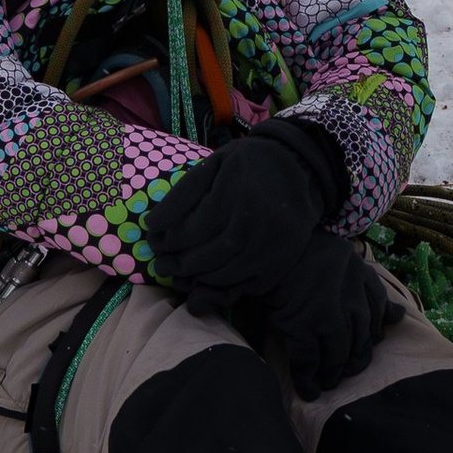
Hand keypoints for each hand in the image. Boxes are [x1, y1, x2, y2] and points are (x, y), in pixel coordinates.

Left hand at [151, 113, 348, 303]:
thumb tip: (152, 223)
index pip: (189, 231)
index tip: (153, 240)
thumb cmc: (249, 164)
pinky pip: (245, 286)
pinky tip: (206, 281)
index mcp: (234, 196)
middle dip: (176, 264)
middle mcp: (253, 225)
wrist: (300, 168)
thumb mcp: (214, 164)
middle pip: (204, 258)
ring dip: (195, 279)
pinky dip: (221, 288)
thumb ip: (183, 193)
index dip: (165, 240)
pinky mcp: (280, 263)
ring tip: (178, 274)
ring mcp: (270, 248)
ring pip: (222, 276)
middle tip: (160, 264)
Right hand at [251, 229, 401, 397]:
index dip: (373, 333)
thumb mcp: (343, 258)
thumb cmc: (302, 249)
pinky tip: (308, 390)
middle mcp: (352, 298)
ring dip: (333, 373)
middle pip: (362, 340)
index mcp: (362, 277)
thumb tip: (400, 316)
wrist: (271, 242)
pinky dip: (308, 380)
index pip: (380, 313)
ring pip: (339, 355)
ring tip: (327, 382)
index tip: (366, 343)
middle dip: (355, 359)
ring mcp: (329, 315)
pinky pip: (310, 362)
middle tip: (346, 370)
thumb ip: (369, 285)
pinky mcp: (304, 327)